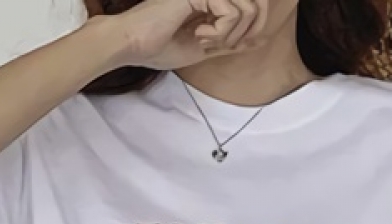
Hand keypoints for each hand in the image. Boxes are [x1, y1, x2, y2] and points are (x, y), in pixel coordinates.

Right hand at [100, 0, 267, 71]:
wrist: (133, 44)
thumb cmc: (158, 46)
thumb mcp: (203, 47)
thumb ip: (230, 41)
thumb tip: (259, 39)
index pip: (253, 8)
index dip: (249, 33)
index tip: (220, 45)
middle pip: (257, 6)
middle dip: (241, 35)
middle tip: (213, 43)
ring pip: (248, 10)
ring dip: (228, 35)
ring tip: (204, 38)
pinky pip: (232, 13)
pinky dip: (219, 32)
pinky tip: (199, 33)